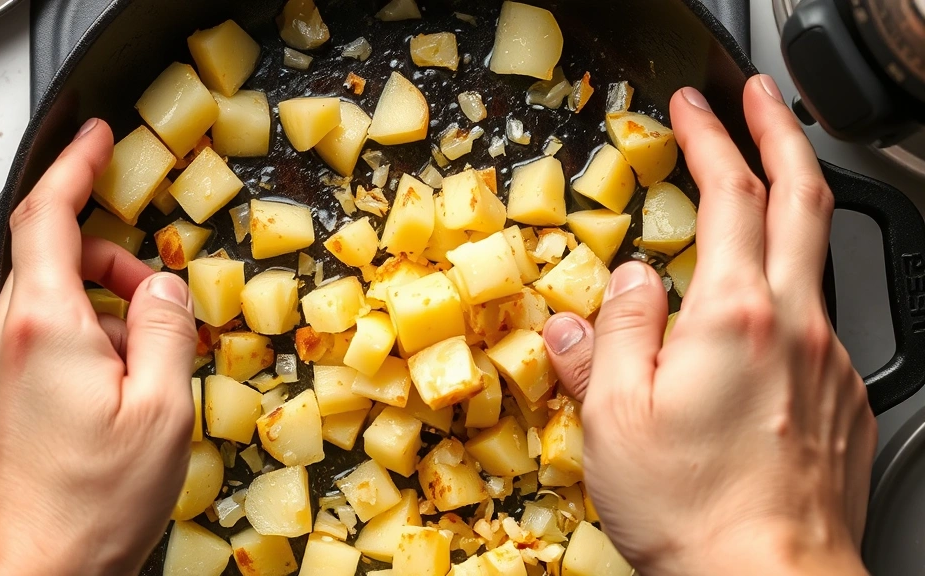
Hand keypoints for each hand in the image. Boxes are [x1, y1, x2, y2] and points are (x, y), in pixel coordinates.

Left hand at [0, 120, 197, 575]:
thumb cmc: (86, 510)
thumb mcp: (162, 413)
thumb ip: (165, 329)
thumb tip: (163, 287)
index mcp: (46, 328)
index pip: (47, 216)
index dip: (74, 167)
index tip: (94, 141)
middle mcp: (1, 341)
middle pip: (50, 263)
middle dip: (107, 263)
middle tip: (154, 302)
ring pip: (40, 308)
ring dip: (92, 315)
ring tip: (133, 372)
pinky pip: (26, 348)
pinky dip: (67, 348)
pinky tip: (99, 400)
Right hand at [542, 75, 876, 575]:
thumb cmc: (692, 514)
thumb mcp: (613, 417)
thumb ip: (614, 333)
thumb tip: (621, 285)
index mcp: (734, 319)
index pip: (732, 194)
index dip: (712, 137)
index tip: (694, 107)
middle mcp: (795, 327)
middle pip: (804, 199)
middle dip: (779, 132)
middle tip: (758, 100)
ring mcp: (828, 363)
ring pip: (813, 259)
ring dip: (785, 209)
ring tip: (752, 197)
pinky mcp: (842, 401)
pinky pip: (812, 325)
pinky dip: (781, 296)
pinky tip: (750, 324)